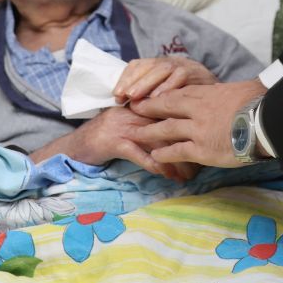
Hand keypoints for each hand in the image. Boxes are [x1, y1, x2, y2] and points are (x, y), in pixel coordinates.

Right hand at [33, 105, 195, 181]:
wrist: (76, 145)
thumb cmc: (107, 139)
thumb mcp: (133, 130)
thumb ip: (153, 130)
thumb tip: (180, 143)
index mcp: (141, 107)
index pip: (171, 113)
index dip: (189, 129)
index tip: (206, 144)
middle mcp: (134, 113)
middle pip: (167, 128)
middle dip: (186, 146)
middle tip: (202, 164)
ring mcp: (124, 126)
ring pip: (156, 141)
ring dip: (174, 160)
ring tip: (188, 175)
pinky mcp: (114, 141)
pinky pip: (138, 153)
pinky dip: (154, 164)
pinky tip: (166, 175)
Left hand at [114, 55, 216, 105]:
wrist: (225, 100)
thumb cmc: (192, 101)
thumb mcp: (169, 96)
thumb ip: (151, 97)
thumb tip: (125, 104)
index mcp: (164, 65)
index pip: (140, 64)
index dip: (126, 78)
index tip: (117, 95)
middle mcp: (175, 62)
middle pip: (150, 66)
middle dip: (134, 81)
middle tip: (124, 96)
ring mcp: (188, 66)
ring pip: (163, 69)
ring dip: (147, 83)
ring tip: (136, 99)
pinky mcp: (200, 75)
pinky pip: (181, 77)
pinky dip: (168, 87)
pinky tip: (159, 100)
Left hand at [129, 78, 265, 169]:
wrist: (265, 119)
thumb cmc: (259, 101)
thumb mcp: (240, 89)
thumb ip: (228, 93)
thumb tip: (234, 92)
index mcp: (206, 92)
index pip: (178, 93)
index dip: (162, 96)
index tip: (150, 98)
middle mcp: (197, 109)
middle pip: (165, 107)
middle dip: (147, 109)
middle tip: (133, 110)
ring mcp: (197, 130)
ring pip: (165, 130)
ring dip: (148, 132)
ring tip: (134, 134)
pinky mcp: (201, 149)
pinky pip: (177, 151)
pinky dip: (164, 154)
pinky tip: (154, 157)